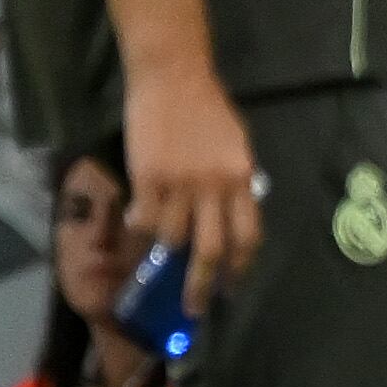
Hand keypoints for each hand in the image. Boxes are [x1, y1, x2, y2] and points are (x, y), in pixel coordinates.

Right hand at [122, 65, 263, 305]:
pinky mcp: (148, 177)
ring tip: (161, 258)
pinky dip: (141, 229)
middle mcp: (214, 187)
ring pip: (173, 239)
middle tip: (196, 308)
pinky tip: (139, 227)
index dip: (240, 266)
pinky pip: (144, 219)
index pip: (248, 234)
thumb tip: (231, 214)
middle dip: (203, 286)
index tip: (232, 286)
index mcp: (241, 178)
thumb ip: (235, 181)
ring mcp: (179, 184)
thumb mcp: (236, 146)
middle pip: (212, 250)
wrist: (174, 77)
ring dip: (166, 253)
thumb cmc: (207, 109)